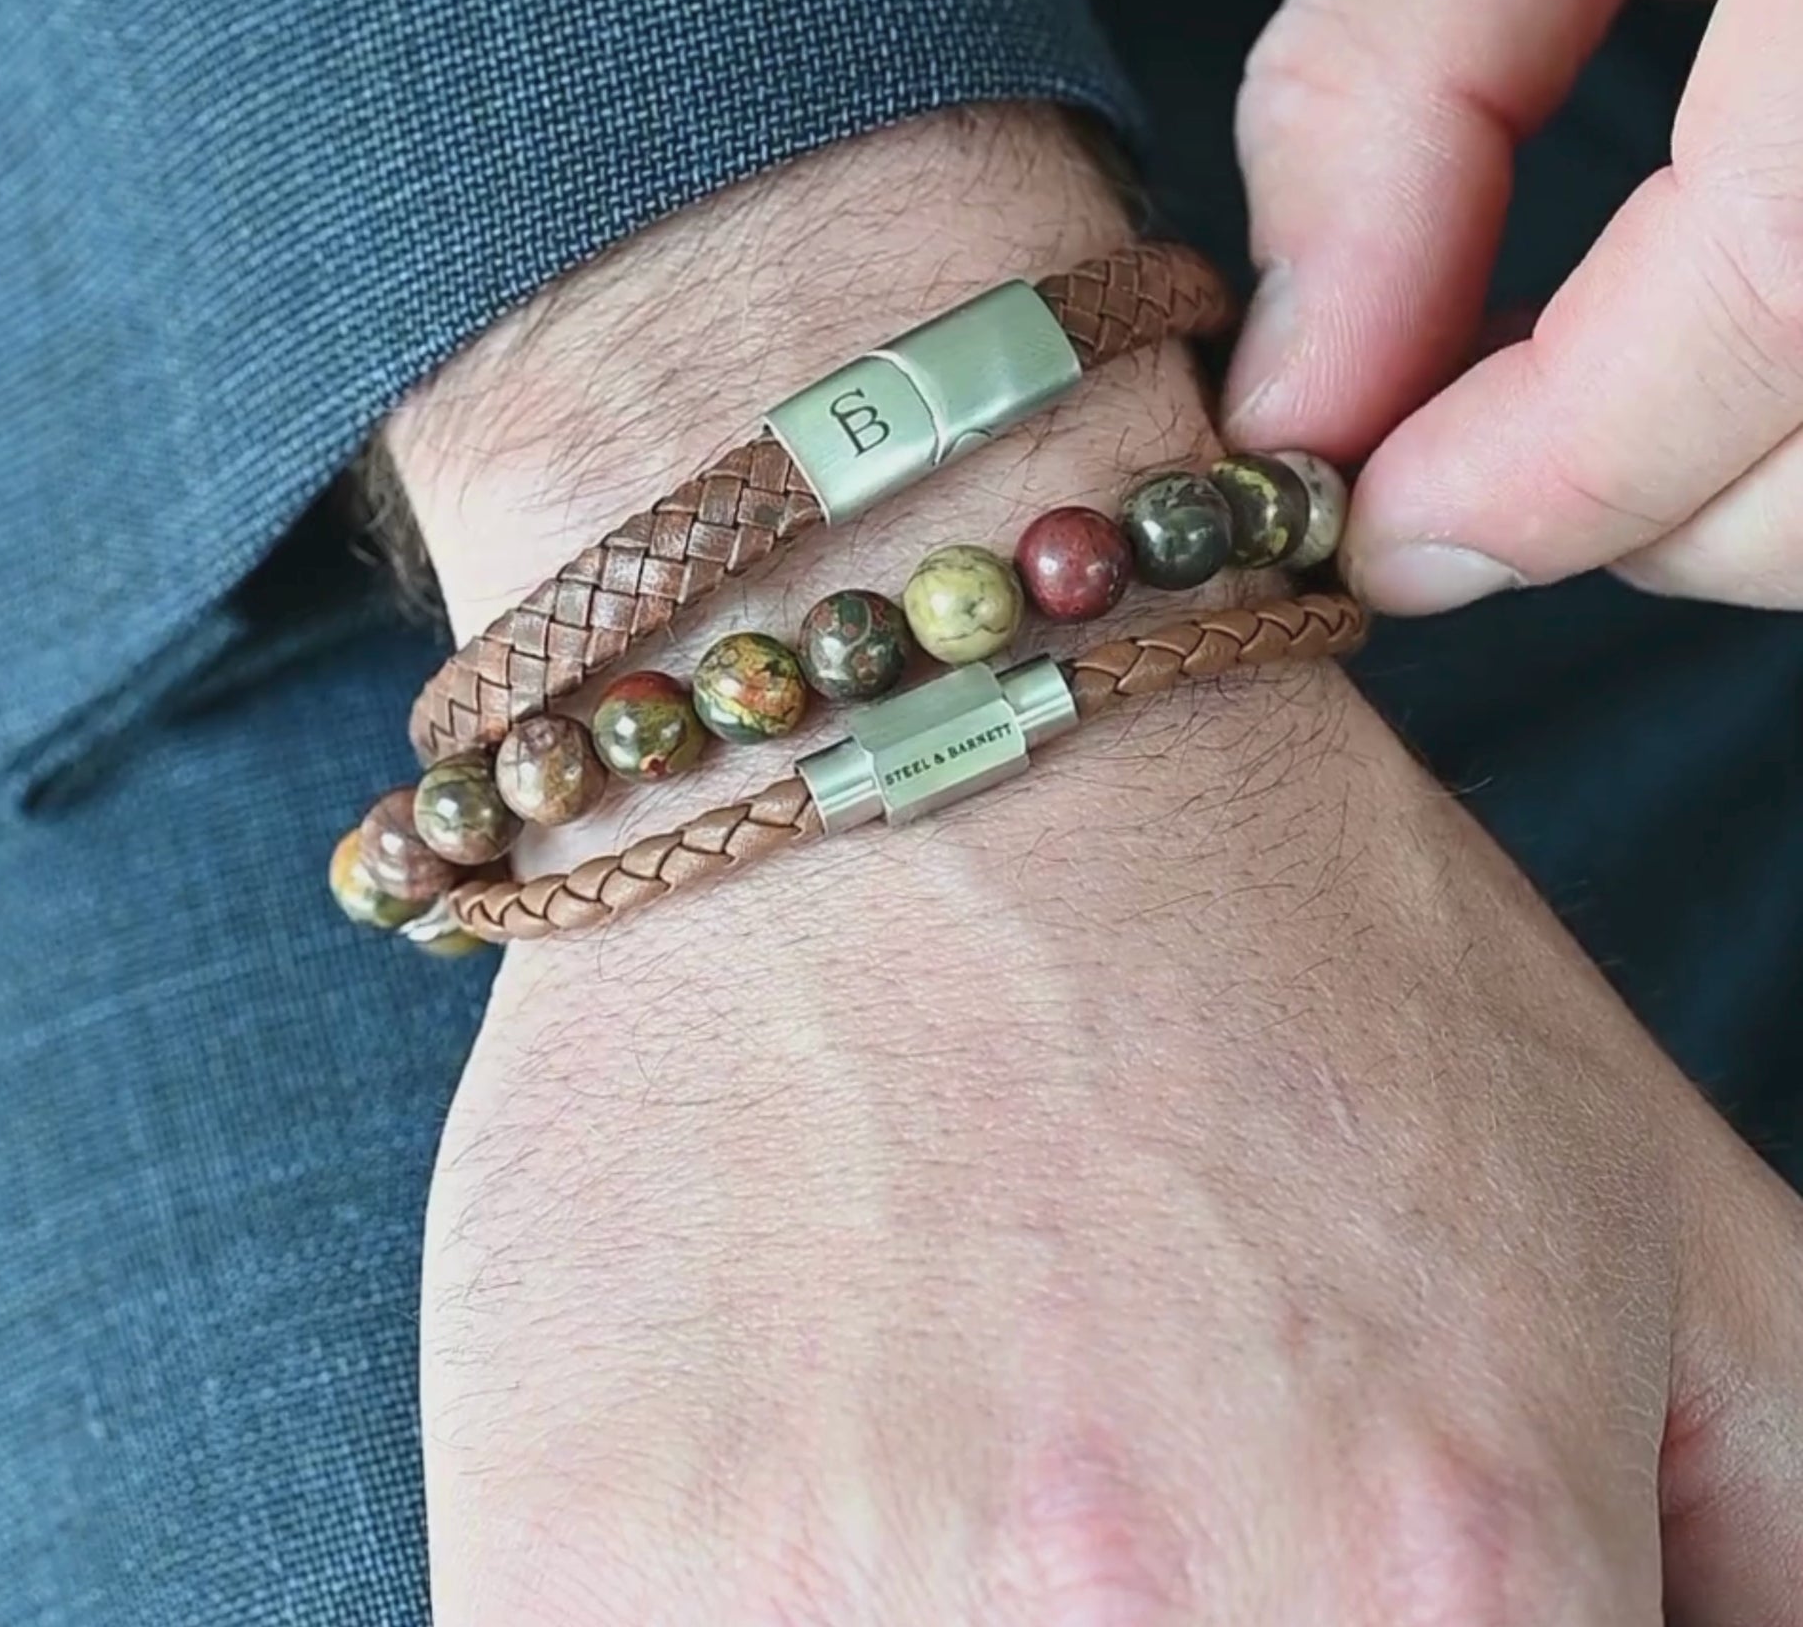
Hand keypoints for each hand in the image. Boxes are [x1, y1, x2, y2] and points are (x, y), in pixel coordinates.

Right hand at [392, 110, 1802, 1621]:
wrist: (907, 712)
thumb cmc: (1277, 927)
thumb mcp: (1663, 1227)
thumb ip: (1769, 1554)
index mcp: (1440, 1591)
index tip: (1281, 1557)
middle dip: (1153, 1626)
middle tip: (1110, 1469)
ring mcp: (796, 1607)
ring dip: (926, 1616)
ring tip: (945, 1431)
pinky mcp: (565, 1550)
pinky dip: (740, 1596)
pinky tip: (784, 1432)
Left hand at [1226, 0, 1802, 610]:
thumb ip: (1385, 81)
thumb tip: (1308, 388)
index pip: (1781, 292)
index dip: (1546, 471)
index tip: (1375, 519)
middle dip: (1605, 501)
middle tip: (1462, 423)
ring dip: (1697, 489)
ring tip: (1596, 357)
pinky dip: (1773, 441)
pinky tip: (1707, 333)